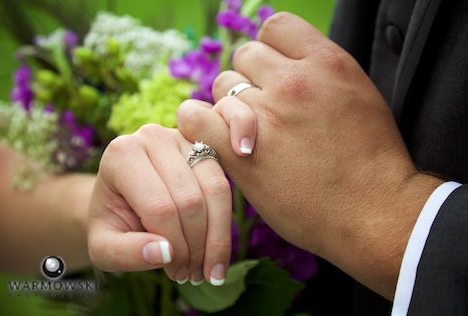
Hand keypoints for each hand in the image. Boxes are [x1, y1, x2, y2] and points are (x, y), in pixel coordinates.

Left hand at [88, 125, 231, 285]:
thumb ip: (125, 254)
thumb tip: (164, 254)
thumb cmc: (112, 222)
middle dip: (196, 246)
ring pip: (215, 189)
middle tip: (192, 275)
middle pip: (190, 199)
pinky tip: (218, 251)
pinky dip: (225, 223)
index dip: (175, 247)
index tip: (176, 274)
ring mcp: (182, 138)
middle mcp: (153, 137)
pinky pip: (226, 185)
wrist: (121, 200)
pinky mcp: (204, 146)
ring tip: (208, 269)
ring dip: (217, 237)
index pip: (159, 207)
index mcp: (121, 155)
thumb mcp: (103, 246)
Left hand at [177, 12, 443, 297]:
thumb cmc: (371, 160)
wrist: (371, 212)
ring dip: (229, 105)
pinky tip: (211, 135)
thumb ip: (321, 74)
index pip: (276, 27)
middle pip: (244, 56)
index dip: (271, 49)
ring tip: (249, 132)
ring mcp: (264, 116)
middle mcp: (293, 82)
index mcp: (326, 63)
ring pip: (221, 86)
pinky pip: (195, 117)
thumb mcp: (360, 96)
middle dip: (250, 78)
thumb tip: (287, 65)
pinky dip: (197, 122)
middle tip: (264, 108)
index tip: (274, 71)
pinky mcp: (239, 152)